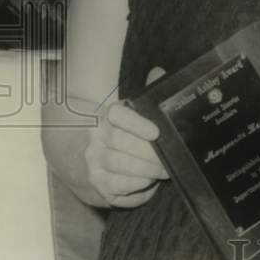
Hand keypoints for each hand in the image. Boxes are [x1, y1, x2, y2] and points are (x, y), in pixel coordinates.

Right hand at [84, 67, 168, 207]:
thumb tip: (160, 72)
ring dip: (146, 170)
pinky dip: (137, 187)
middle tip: (169, 158)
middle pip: (121, 144)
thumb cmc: (123, 134)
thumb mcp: (132, 113)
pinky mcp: (98, 185)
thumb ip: (147, 93)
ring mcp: (94, 163)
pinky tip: (150, 182)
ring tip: (164, 171)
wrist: (90, 159)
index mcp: (106, 117)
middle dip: (149, 154)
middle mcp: (96, 139)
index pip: (117, 116)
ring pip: (119, 167)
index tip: (156, 133)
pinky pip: (118, 188)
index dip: (136, 124)